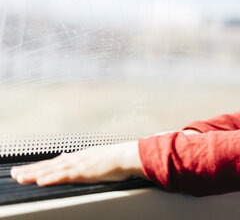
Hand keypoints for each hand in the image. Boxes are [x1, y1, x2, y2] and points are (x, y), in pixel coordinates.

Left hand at [10, 141, 144, 185]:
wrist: (127, 155)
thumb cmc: (117, 159)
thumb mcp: (98, 157)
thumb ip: (85, 160)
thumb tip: (76, 160)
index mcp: (79, 156)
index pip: (55, 162)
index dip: (40, 166)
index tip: (27, 169)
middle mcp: (76, 159)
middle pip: (49, 165)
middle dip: (31, 169)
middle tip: (15, 173)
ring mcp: (78, 164)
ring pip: (52, 169)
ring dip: (35, 173)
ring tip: (21, 177)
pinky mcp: (83, 171)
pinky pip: (64, 175)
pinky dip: (52, 178)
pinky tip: (41, 181)